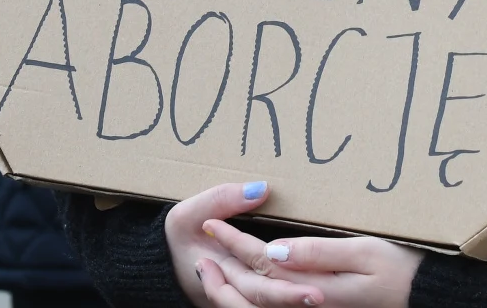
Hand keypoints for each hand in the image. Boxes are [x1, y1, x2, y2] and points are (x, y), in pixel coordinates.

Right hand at [165, 183, 321, 307]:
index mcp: (220, 274)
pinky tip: (311, 292)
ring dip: (292, 304)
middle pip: (265, 303)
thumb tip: (263, 189)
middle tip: (321, 296)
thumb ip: (222, 199)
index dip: (283, 291)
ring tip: (321, 297)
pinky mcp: (249, 298)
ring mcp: (241, 298)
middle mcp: (234, 292)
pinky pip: (267, 305)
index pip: (256, 288)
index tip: (313, 288)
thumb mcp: (189, 212)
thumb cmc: (179, 235)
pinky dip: (287, 301)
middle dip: (293, 300)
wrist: (165, 262)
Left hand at [203, 220, 421, 307]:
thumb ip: (318, 253)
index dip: (235, 243)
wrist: (426, 298)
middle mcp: (309, 305)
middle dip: (224, 267)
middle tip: (200, 242)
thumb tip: (274, 250)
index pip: (262, 265)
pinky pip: (277, 306)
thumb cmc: (401, 271)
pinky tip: (248, 277)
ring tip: (212, 260)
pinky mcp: (320, 306)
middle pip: (255, 290)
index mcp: (316, 289)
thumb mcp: (364, 255)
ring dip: (233, 285)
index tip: (211, 222)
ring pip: (262, 303)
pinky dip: (254, 295)